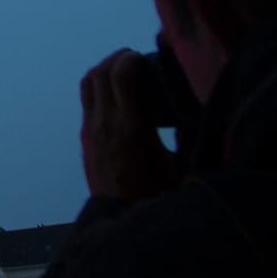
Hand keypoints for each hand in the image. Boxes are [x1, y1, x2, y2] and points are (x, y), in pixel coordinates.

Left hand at [79, 48, 178, 200]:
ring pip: (88, 84)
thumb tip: (191, 112)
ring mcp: (92, 130)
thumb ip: (187, 135)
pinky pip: (86, 101)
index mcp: (133, 127)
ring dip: (103, 69)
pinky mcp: (85, 139)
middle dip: (117, 57)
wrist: (121, 220)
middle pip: (100, 72)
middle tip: (133, 58)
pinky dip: (98, 87)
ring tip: (122, 69)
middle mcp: (107, 123)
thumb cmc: (157, 195)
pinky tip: (115, 95)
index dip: (131, 58)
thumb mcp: (180, 165)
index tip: (144, 57)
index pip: (122, 75)